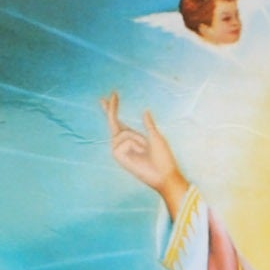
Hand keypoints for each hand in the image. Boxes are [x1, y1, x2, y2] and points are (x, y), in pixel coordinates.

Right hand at [102, 91, 187, 213]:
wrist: (163, 175)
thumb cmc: (163, 158)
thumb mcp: (156, 137)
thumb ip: (149, 125)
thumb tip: (145, 111)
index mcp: (132, 138)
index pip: (119, 121)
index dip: (114, 108)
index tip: (113, 95)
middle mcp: (123, 143)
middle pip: (112, 122)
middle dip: (110, 109)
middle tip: (105, 96)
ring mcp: (119, 149)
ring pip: (123, 133)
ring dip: (137, 139)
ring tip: (144, 150)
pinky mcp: (117, 155)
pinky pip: (124, 140)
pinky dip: (134, 144)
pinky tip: (139, 154)